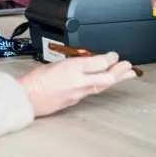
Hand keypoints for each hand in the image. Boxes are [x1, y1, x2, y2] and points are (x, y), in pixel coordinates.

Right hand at [17, 52, 137, 116]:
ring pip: (102, 86)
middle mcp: (77, 82)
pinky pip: (92, 91)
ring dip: (116, 79)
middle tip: (129, 66)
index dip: (110, 58)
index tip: (114, 55)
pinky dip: (102, 85)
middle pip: (106, 78)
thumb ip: (75, 62)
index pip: (99, 62)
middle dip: (120, 71)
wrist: (26, 98)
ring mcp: (77, 93)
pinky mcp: (75, 101)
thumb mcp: (56, 62)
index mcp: (71, 68)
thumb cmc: (35, 79)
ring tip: (128, 75)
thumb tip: (90, 61)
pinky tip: (106, 82)